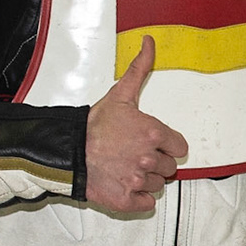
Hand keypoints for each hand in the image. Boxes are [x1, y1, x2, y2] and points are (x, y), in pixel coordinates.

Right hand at [84, 36, 189, 213]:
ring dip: (146, 178)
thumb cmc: (93, 126)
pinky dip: (138, 198)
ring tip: (125, 167)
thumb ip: (140, 69)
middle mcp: (150, 158)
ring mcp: (139, 180)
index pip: (180, 147)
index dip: (166, 145)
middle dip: (155, 162)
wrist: (66, 152)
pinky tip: (124, 184)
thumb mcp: (121, 94)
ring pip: (157, 185)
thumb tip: (149, 43)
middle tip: (133, 155)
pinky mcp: (128, 200)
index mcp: (154, 133)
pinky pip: (147, 203)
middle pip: (169, 167)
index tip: (151, 143)